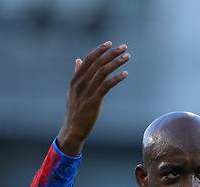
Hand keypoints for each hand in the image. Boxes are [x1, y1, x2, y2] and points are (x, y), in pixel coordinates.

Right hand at [57, 41, 129, 155]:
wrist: (72, 129)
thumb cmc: (75, 110)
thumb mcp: (73, 90)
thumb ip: (77, 74)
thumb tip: (78, 60)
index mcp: (76, 80)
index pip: (88, 60)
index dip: (99, 51)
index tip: (110, 44)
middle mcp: (80, 83)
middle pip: (98, 63)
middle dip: (111, 53)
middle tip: (124, 47)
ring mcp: (87, 92)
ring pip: (103, 72)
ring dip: (116, 62)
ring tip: (127, 57)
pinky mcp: (94, 101)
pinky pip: (107, 85)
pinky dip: (116, 78)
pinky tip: (125, 74)